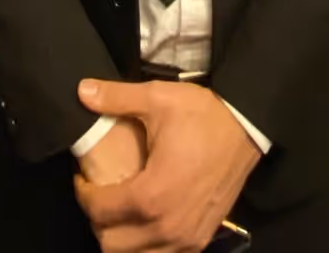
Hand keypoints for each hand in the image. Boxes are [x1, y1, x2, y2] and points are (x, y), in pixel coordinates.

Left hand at [74, 79, 259, 251]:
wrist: (247, 128)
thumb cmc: (203, 115)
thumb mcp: (157, 98)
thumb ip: (116, 98)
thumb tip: (82, 90)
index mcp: (152, 195)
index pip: (99, 211)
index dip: (83, 194)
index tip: (83, 177)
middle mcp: (168, 226)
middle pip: (111, 245)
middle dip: (98, 220)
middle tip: (99, 194)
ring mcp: (186, 239)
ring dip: (120, 238)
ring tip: (119, 209)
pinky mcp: (200, 240)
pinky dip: (146, 247)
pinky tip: (145, 220)